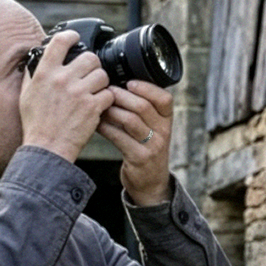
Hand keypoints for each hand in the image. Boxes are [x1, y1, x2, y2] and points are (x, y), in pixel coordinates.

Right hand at [19, 30, 113, 162]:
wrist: (47, 148)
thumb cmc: (35, 124)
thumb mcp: (26, 95)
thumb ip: (33, 75)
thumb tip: (37, 60)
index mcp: (45, 73)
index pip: (60, 42)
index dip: (71, 36)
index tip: (75, 38)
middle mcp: (63, 79)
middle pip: (89, 57)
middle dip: (92, 65)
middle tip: (90, 74)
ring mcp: (79, 93)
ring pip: (102, 75)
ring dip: (101, 82)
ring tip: (94, 91)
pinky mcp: (93, 107)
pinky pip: (108, 94)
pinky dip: (106, 99)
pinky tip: (98, 105)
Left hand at [97, 80, 172, 204]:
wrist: (151, 182)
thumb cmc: (146, 148)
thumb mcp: (153, 128)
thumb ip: (142, 110)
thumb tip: (118, 85)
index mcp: (167, 120)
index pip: (164, 99)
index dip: (147, 88)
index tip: (130, 82)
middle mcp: (163, 132)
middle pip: (143, 107)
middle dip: (122, 96)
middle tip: (107, 91)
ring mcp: (153, 146)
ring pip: (131, 121)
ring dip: (112, 111)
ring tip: (100, 106)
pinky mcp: (139, 158)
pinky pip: (119, 138)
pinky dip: (106, 128)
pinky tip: (97, 123)